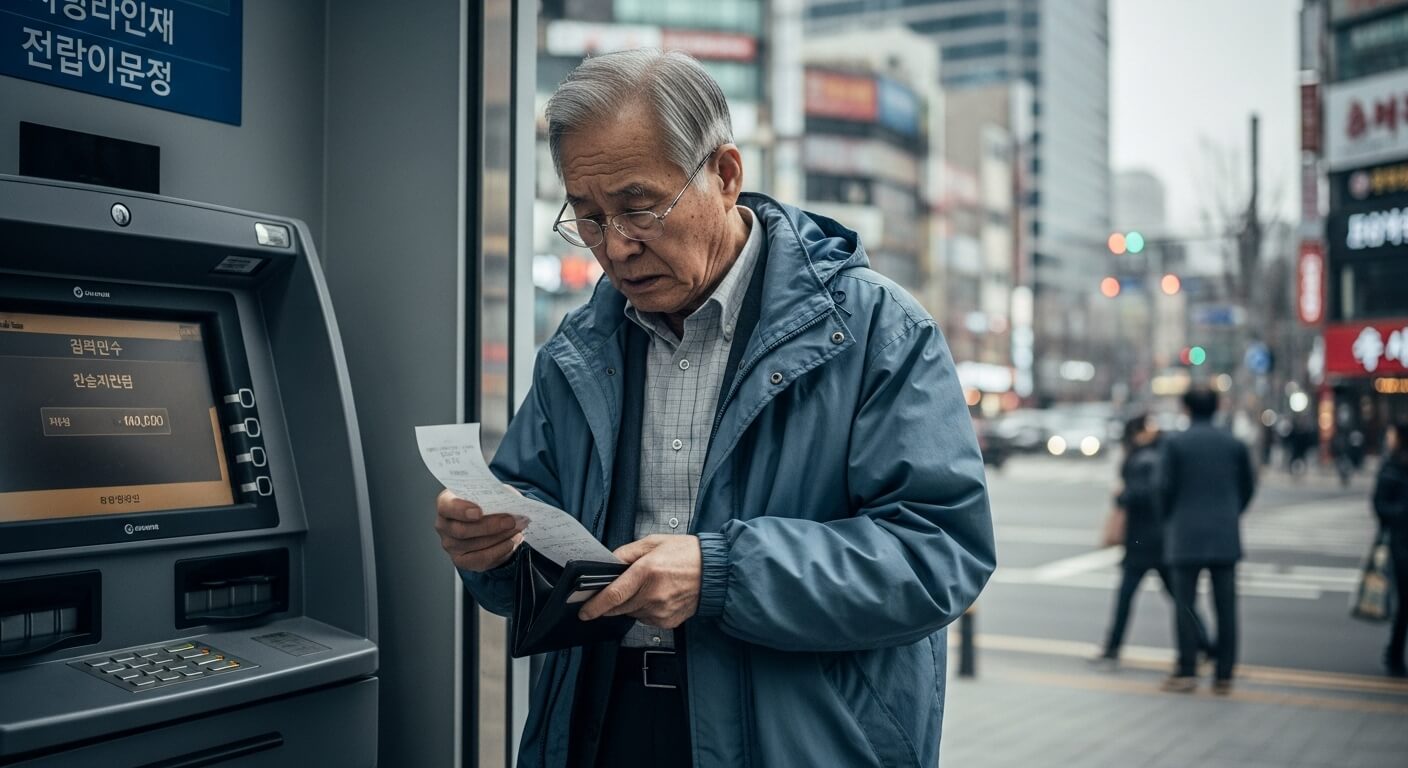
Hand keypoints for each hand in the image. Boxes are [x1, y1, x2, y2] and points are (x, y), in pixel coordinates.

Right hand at [435, 487, 523, 571]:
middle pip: (463, 530)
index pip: (447, 507)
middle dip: (491, 526)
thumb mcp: (488, 492)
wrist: (486, 522)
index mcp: (446, 503)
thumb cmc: (484, 504)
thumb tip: (509, 499)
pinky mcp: (461, 560)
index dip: (462, 510)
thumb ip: (495, 493)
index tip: (479, 512)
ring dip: (500, 537)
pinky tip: (512, 541)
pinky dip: (501, 550)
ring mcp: (450, 545)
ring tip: (517, 529)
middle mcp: (444, 525)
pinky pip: (483, 559)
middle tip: (511, 521)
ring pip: (476, 545)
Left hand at [578, 534, 700, 628]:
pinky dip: (645, 609)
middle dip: (612, 601)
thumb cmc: (687, 554)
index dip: (595, 605)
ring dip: (631, 603)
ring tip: (648, 586)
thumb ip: (626, 552)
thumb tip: (608, 563)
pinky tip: (657, 595)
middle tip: (621, 588)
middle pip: (619, 607)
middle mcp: (653, 595)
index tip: (584, 611)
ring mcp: (661, 611)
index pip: (613, 594)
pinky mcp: (668, 621)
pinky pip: (645, 619)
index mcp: (647, 572)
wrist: (715, 572)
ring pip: (632, 613)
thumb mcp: (654, 542)